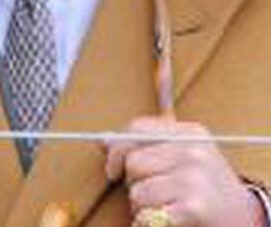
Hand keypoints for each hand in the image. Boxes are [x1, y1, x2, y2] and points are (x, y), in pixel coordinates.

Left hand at [104, 116, 262, 226]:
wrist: (244, 220)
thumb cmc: (206, 189)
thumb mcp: (183, 158)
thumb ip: (147, 147)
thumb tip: (102, 141)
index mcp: (191, 133)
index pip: (137, 129)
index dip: (117, 150)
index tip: (112, 169)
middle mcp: (194, 151)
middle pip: (133, 162)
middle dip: (134, 183)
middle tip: (156, 196)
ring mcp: (195, 178)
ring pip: (137, 191)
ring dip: (142, 207)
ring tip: (166, 208)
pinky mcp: (194, 206)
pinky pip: (147, 214)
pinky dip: (148, 223)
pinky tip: (167, 221)